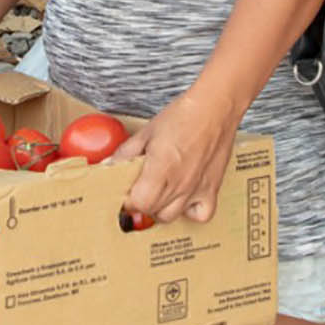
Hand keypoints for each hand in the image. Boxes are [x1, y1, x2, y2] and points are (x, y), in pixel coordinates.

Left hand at [114, 89, 240, 225]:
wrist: (215, 108)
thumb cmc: (183, 116)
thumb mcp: (147, 132)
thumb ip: (126, 153)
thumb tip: (109, 165)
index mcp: (161, 169)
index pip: (137, 203)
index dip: (128, 199)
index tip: (126, 191)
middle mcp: (179, 183)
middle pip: (151, 211)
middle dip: (141, 201)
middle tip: (139, 187)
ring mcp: (196, 189)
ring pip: (171, 216)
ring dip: (160, 208)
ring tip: (158, 191)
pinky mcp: (211, 189)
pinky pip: (200, 215)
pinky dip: (190, 212)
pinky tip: (183, 198)